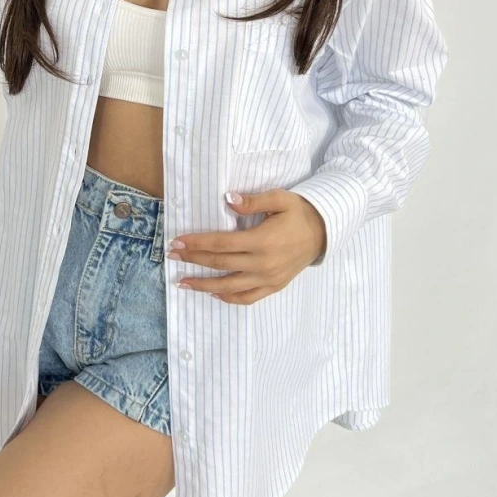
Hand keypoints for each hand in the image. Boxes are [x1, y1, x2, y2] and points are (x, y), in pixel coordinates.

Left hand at [167, 189, 327, 303]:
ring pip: (229, 286)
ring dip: (203, 285)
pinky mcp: (274, 286)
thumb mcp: (280, 199)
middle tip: (172, 255)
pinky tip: (214, 293)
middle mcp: (263, 263)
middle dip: (193, 260)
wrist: (323, 232)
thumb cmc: (299, 212)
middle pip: (220, 263)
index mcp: (262, 240)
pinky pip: (248, 297)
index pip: (220, 243)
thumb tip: (228, 200)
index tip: (177, 241)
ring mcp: (268, 278)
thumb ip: (253, 201)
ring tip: (183, 282)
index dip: (196, 243)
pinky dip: (229, 298)